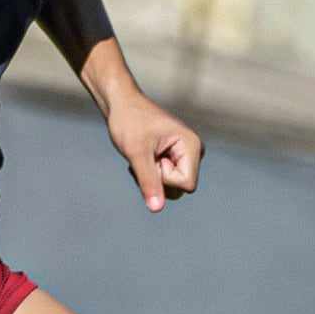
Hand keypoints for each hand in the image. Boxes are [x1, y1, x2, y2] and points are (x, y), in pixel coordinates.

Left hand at [106, 90, 203, 212]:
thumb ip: (148, 181)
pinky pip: (164, 181)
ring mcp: (185, 156)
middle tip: (144, 156)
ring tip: (141, 156)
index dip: (164, 178)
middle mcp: (194, 151)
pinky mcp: (175, 158)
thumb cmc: (128, 122)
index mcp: (192, 145)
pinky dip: (149, 174)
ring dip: (151, 178)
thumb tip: (156, 208)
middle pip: (180, 188)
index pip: (187, 184)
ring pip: (170, 187)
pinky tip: (142, 156)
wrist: (120, 105)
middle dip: (156, 179)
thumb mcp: (136, 153)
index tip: (151, 157)